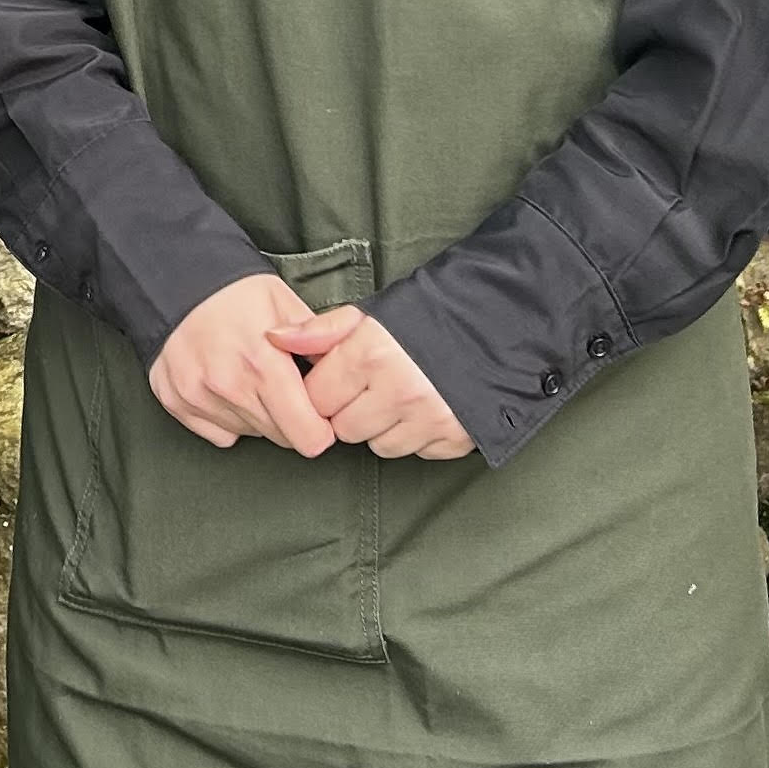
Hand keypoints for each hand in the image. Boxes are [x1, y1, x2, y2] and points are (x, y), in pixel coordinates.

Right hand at [150, 273, 337, 453]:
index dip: (322, 427)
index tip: (319, 411)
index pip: (307, 436)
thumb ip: (322, 343)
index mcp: (263, 365)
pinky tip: (226, 386)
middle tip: (284, 386)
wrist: (174, 278)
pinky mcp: (177, 402)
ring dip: (259, 416)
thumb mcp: (286, 303)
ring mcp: (198, 397)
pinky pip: (219, 434)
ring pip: (250, 434)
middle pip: (281, 437)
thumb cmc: (235, 291)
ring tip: (251, 377)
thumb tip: (351, 374)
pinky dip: (229, 418)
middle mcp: (228, 387)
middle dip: (291, 419)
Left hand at [264, 304, 476, 459]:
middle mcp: (399, 389)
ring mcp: (429, 418)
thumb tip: (273, 339)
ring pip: (377, 446)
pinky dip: (414, 436)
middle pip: (343, 428)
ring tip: (398, 397)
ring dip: (380, 428)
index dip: (323, 389)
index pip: (316, 398)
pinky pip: (414, 452)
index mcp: (371, 354)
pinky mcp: (453, 438)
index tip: (336, 380)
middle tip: (369, 388)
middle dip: (349, 411)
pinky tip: (422, 409)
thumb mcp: (369, 315)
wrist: (495, 323)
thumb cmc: (423, 318)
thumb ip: (320, 331)